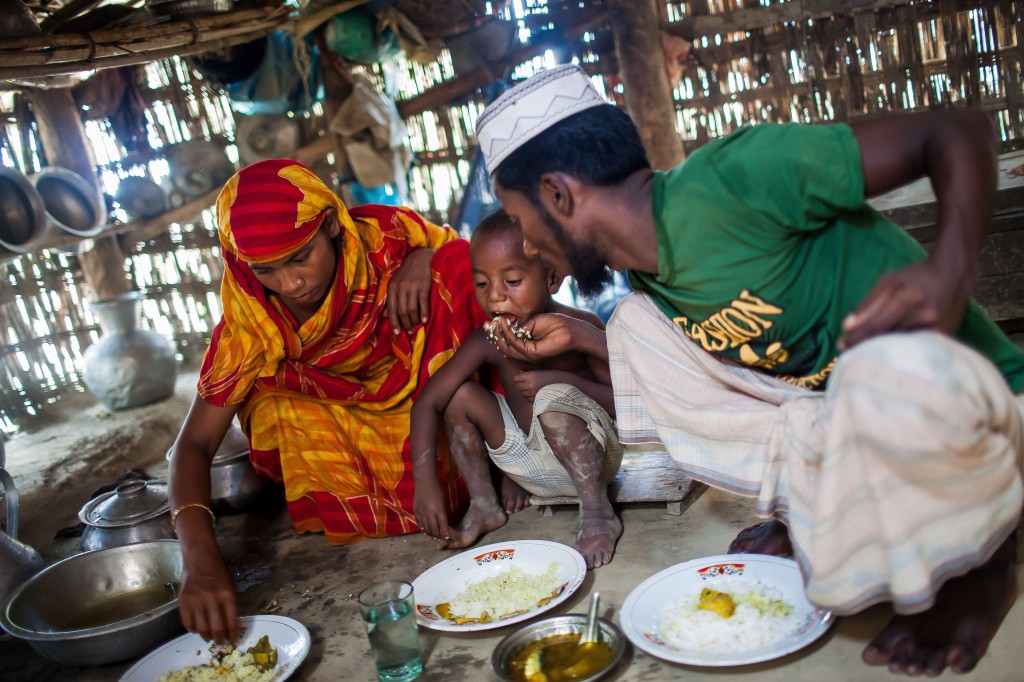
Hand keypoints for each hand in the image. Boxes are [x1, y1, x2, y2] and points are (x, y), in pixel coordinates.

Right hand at [177, 551, 238, 644]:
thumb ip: (230, 606)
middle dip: (220, 639)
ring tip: (209, 637)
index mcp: (227, 595)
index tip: (232, 640)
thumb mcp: (230, 587)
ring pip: (201, 629)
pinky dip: (193, 630)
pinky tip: (197, 629)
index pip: (231, 621)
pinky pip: (188, 623)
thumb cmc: (219, 575)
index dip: (232, 635)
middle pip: (216, 628)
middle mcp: (211, 599)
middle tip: (221, 642)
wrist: (201, 561)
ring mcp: (196, 601)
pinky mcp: (183, 602)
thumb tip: (230, 627)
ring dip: (206, 637)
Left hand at [387, 248, 434, 332]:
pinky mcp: (423, 286)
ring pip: (412, 309)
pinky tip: (424, 320)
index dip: (394, 322)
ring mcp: (412, 286)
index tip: (397, 333)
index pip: (391, 309)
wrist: (420, 259)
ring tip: (416, 326)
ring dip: (414, 320)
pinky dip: (424, 313)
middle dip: (405, 324)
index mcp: (392, 287)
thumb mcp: (395, 285)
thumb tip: (384, 316)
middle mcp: (400, 287)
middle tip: (409, 331)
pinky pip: (423, 303)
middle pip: (402, 311)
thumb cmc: (406, 275)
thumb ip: (390, 300)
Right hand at [413, 479, 449, 540]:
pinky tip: (426, 530)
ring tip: (434, 535)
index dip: (445, 533)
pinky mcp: (415, 512)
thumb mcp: (444, 501)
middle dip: (438, 535)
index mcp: (439, 510)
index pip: (443, 525)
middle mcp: (430, 513)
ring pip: (426, 528)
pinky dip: (423, 529)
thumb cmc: (437, 490)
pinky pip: (419, 524)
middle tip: (440, 538)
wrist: (424, 482)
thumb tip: (443, 523)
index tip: (447, 537)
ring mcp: (422, 513)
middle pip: (434, 529)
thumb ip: (443, 512)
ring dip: (430, 534)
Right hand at [492, 313, 576, 361]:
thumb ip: (520, 327)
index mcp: (526, 346)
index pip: (507, 343)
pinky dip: (507, 332)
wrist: (571, 330)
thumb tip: (506, 325)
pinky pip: (515, 343)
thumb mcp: (533, 323)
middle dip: (494, 335)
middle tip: (487, 324)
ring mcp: (529, 355)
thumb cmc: (555, 324)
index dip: (497, 334)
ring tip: (495, 321)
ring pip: (507, 347)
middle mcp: (526, 353)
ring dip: (499, 334)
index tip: (490, 323)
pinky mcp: (533, 353)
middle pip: (504, 348)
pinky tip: (504, 322)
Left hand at [513, 370, 565, 401]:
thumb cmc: (555, 376)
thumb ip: (529, 371)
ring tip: (534, 388)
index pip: (516, 378)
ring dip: (525, 391)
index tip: (523, 377)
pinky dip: (530, 397)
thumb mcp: (542, 370)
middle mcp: (530, 385)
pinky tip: (537, 393)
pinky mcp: (536, 401)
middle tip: (528, 383)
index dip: (519, 377)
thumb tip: (519, 371)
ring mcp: (533, 394)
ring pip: (522, 394)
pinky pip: (528, 399)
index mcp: (531, 376)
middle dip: (521, 385)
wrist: (566, 386)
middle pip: (518, 386)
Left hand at [840, 259, 969, 348]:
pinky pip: (916, 350)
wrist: (953, 276)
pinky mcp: (944, 338)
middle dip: (865, 347)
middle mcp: (925, 316)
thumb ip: (868, 304)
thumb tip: (846, 327)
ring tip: (864, 357)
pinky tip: (888, 355)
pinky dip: (900, 353)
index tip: (841, 345)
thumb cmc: (915, 278)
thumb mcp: (888, 282)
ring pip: (901, 348)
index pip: (875, 326)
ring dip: (881, 353)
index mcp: (908, 299)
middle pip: (887, 339)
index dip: (856, 338)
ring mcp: (937, 329)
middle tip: (848, 354)